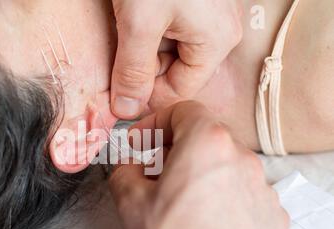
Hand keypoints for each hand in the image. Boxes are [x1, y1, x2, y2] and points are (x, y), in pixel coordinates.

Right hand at [109, 101, 288, 228]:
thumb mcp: (127, 201)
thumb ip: (124, 169)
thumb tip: (128, 166)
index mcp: (207, 145)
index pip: (184, 111)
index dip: (156, 123)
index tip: (141, 142)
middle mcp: (242, 160)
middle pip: (205, 138)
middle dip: (174, 150)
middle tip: (152, 173)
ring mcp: (262, 190)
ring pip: (225, 166)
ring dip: (199, 174)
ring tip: (177, 202)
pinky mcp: (272, 219)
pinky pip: (244, 194)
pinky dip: (222, 198)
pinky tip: (204, 223)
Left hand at [110, 0, 242, 118]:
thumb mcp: (140, 23)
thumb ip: (133, 70)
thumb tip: (126, 110)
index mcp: (216, 42)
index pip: (179, 91)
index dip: (146, 97)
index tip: (118, 94)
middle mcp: (219, 32)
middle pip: (175, 72)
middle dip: (142, 70)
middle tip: (116, 58)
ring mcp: (208, 15)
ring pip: (169, 51)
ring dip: (142, 49)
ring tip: (124, 30)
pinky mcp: (194, 2)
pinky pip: (169, 29)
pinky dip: (147, 30)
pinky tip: (132, 17)